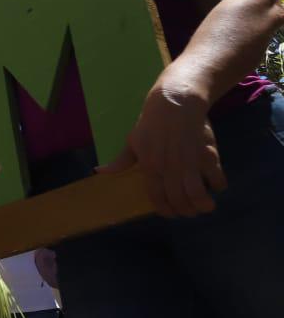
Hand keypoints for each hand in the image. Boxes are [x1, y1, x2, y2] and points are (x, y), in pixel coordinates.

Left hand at [97, 79, 225, 217]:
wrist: (175, 103)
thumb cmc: (151, 123)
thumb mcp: (132, 142)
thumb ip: (120, 161)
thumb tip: (99, 172)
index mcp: (150, 167)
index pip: (157, 198)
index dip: (165, 210)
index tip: (172, 213)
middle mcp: (170, 168)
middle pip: (179, 200)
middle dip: (185, 211)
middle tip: (190, 211)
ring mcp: (190, 163)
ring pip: (197, 194)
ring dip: (202, 205)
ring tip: (205, 206)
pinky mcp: (208, 155)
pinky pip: (216, 178)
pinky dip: (218, 186)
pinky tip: (215, 185)